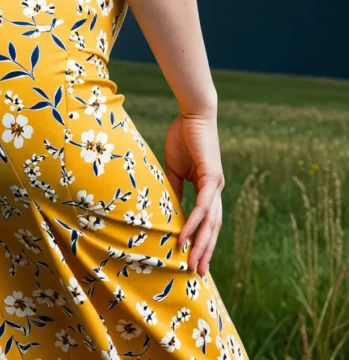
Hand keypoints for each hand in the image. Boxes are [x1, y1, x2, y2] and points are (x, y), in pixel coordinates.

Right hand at [164, 110, 224, 276]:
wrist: (193, 114)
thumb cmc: (184, 136)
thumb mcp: (174, 168)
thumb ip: (175, 189)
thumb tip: (171, 209)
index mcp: (208, 188)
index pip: (207, 221)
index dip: (202, 241)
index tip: (194, 260)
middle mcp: (215, 190)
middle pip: (213, 228)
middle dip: (205, 252)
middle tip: (197, 274)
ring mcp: (216, 185)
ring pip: (210, 223)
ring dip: (201, 245)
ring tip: (192, 263)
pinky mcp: (212, 177)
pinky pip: (202, 207)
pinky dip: (194, 223)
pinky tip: (185, 236)